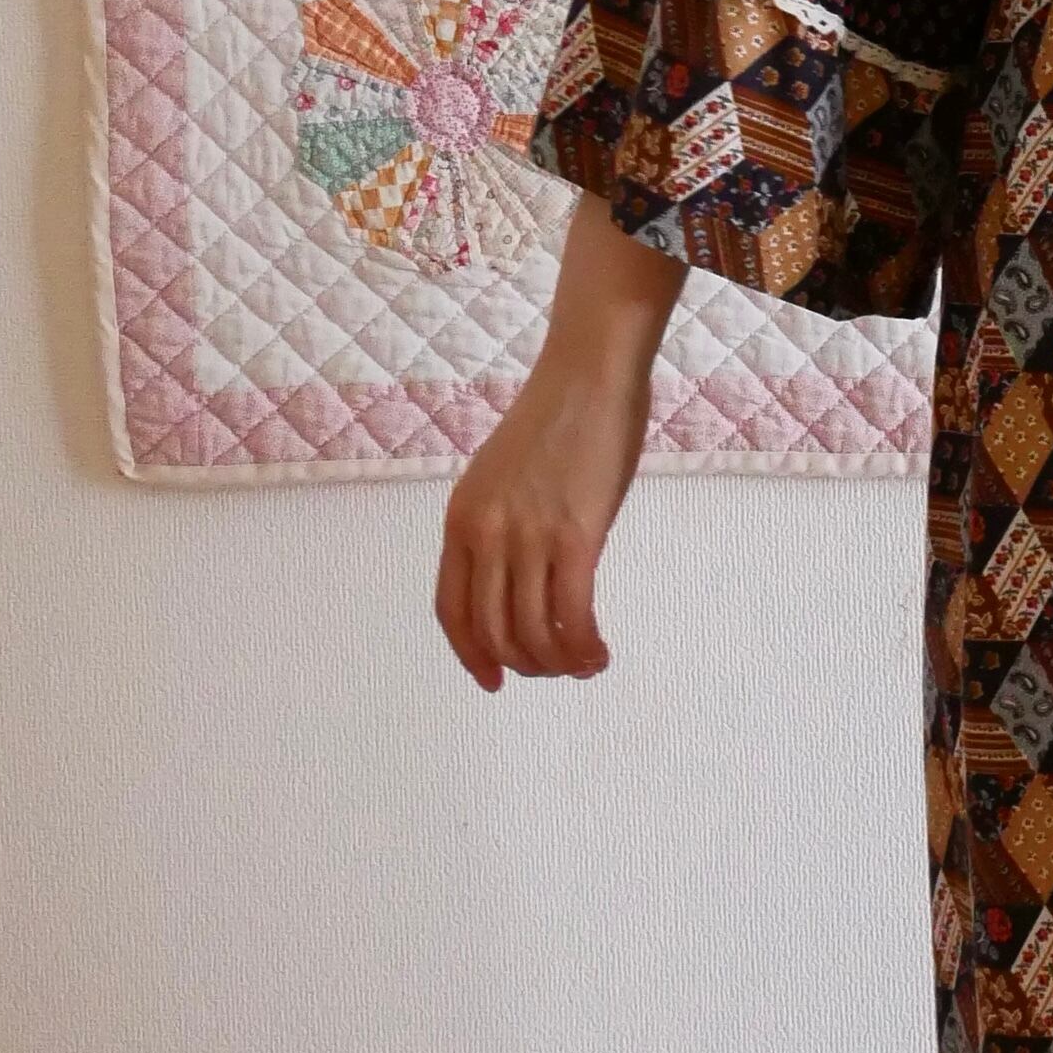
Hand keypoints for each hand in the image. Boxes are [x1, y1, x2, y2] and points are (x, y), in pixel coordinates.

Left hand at [435, 196, 683, 686]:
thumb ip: (503, 526)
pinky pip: (571, 615)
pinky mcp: (574, 535)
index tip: (493, 680)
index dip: (470, 655)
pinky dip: (584, 647)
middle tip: (557, 669)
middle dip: (525, 665)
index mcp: (462, 519)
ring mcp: (527, 535)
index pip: (451, 610)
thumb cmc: (558, 418)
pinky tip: (600, 652)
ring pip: (531, 632)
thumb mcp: (505, 478)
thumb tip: (525, 579)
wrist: (588, 372)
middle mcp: (486, 533)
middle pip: (492, 631)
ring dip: (559, 662)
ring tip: (585, 663)